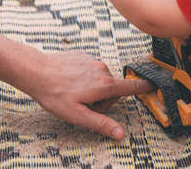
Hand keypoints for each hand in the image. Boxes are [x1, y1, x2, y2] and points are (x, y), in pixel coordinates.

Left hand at [20, 51, 153, 139]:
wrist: (37, 71)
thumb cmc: (55, 94)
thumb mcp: (78, 115)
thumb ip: (101, 124)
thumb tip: (120, 134)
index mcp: (104, 85)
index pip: (130, 88)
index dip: (143, 88)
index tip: (153, 85)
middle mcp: (102, 70)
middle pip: (112, 89)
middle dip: (102, 99)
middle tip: (83, 105)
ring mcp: (93, 60)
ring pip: (100, 79)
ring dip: (92, 88)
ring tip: (73, 92)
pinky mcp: (83, 55)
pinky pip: (90, 69)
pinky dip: (84, 77)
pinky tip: (70, 81)